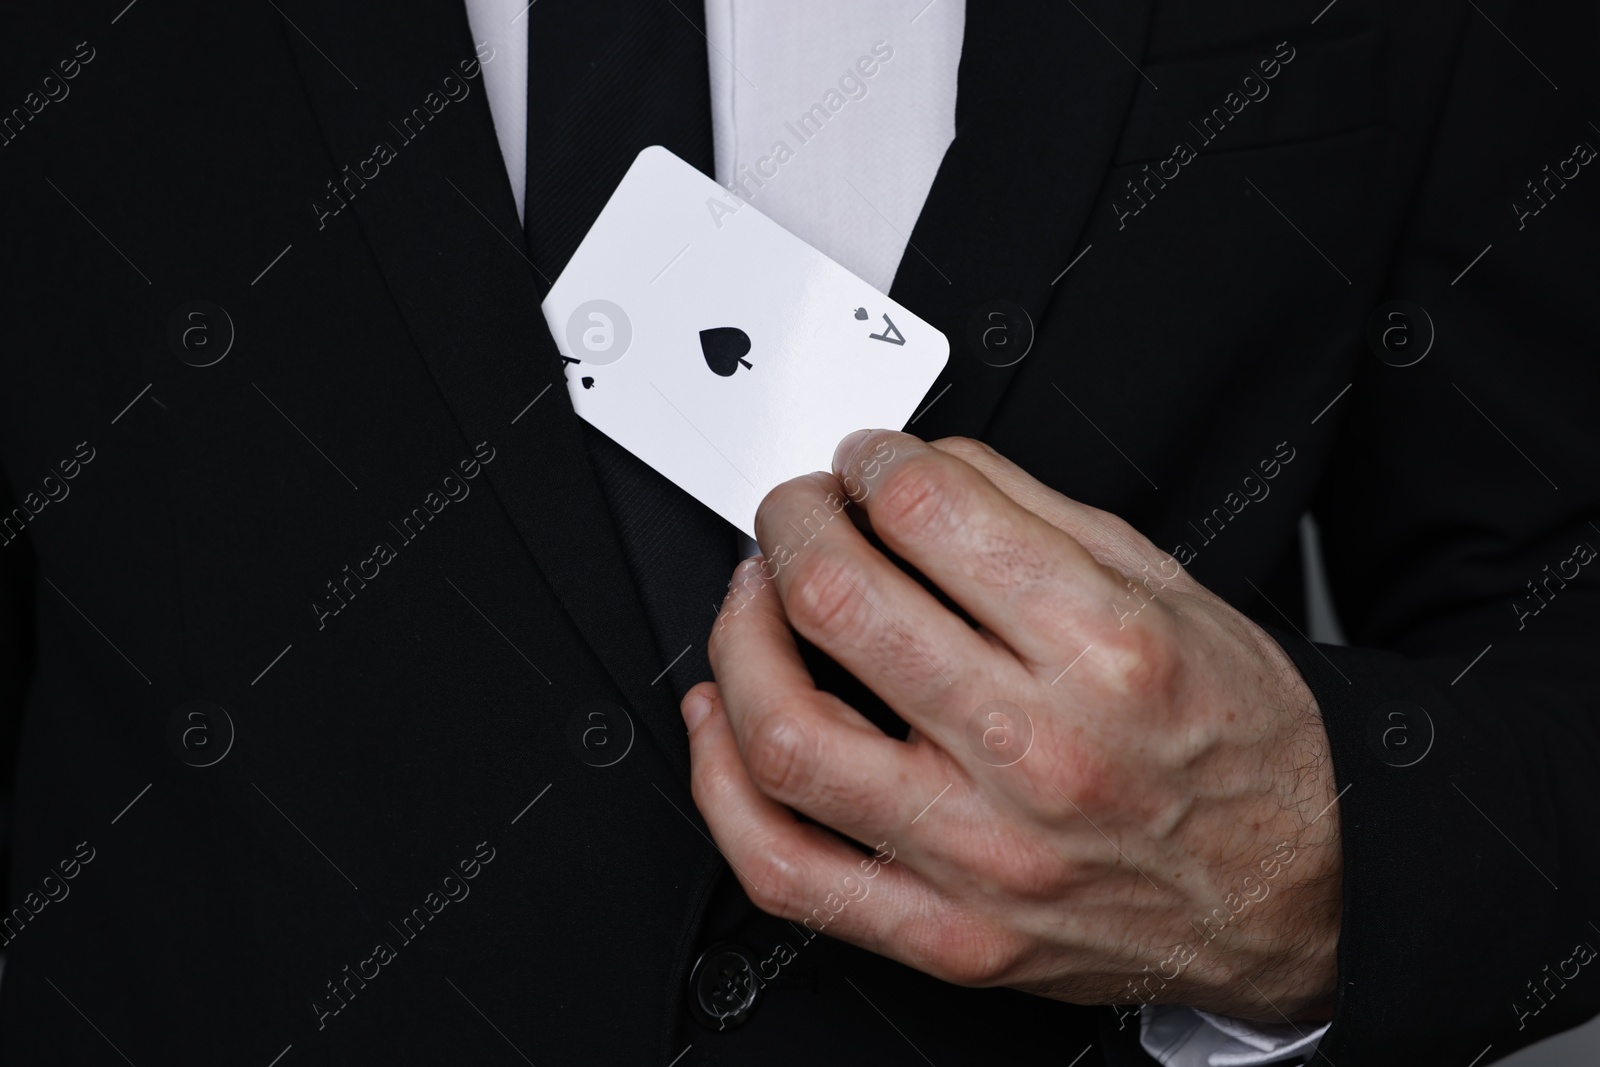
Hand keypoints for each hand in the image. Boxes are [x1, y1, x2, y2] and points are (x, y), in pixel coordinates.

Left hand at [681, 430, 1342, 1023]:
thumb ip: (1029, 512)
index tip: (866, 463)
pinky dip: (721, 785)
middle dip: (792, 524)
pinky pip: (785, 869)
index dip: (873, 461)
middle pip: (839, 604)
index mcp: (1106, 649)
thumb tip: (910, 467)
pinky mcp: (951, 934)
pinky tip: (719, 717)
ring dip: (737, 636)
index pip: (927, 512)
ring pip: (786, 734)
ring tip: (753, 596)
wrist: (1306, 887)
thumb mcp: (1168, 587)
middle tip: (799, 511)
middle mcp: (1041, 755)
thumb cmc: (1240, 740)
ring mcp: (984, 857)